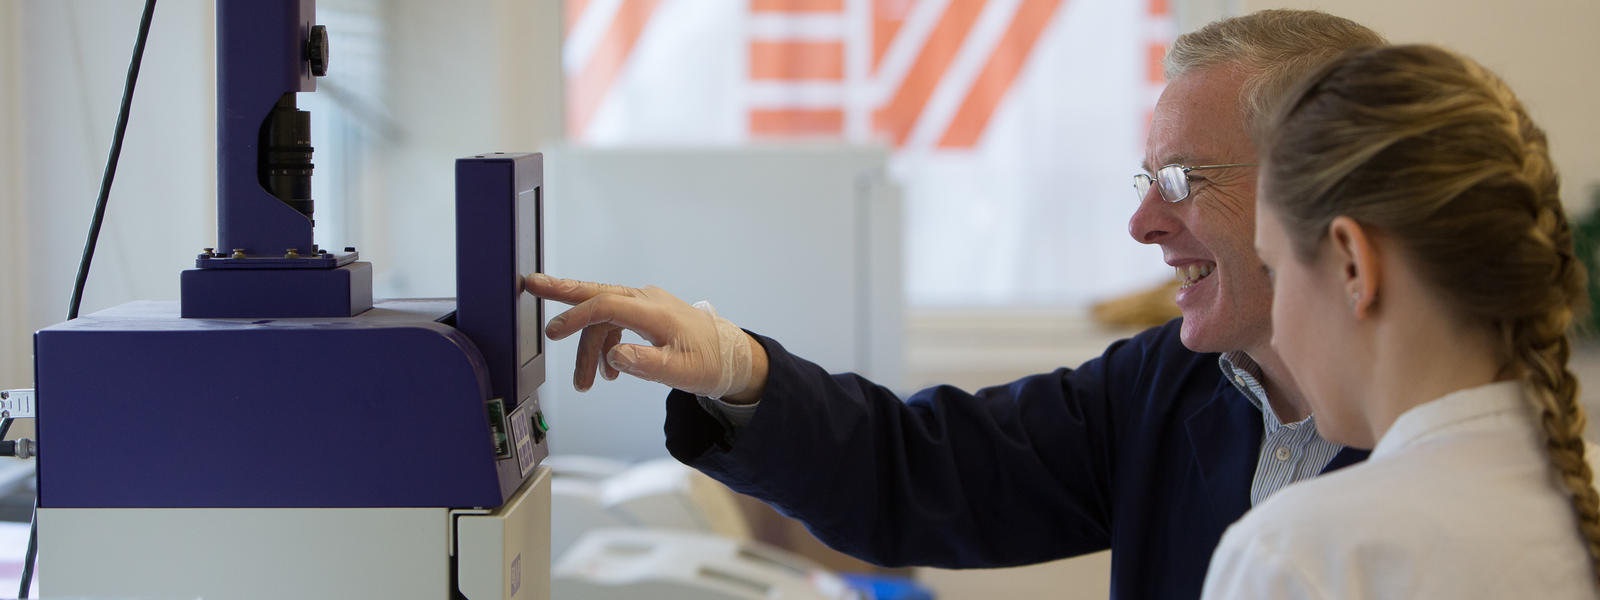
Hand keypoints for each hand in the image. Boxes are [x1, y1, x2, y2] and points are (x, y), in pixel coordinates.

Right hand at [523, 273, 767, 401]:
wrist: (732, 357)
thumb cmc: (710, 363)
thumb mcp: (682, 371)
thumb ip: (647, 364)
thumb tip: (614, 357)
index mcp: (654, 312)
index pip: (606, 306)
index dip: (577, 318)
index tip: (554, 333)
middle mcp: (647, 302)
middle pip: (597, 293)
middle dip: (563, 290)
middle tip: (531, 284)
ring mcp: (646, 307)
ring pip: (603, 320)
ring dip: (589, 350)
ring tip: (585, 384)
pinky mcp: (646, 316)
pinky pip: (614, 326)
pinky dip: (605, 348)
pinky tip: (607, 372)